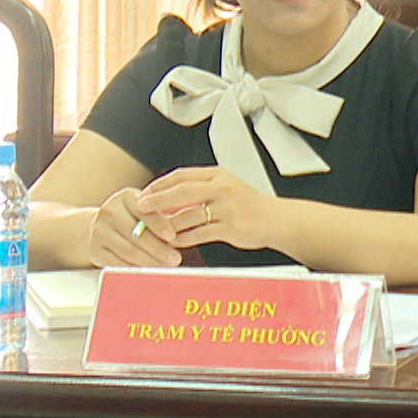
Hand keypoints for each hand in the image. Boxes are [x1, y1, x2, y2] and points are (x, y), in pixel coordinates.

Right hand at [85, 188, 183, 268]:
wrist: (99, 227)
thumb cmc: (133, 217)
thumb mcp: (147, 209)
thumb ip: (165, 212)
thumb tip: (192, 216)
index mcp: (125, 197)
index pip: (145, 212)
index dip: (159, 225)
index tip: (172, 236)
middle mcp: (109, 211)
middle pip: (136, 234)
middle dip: (158, 249)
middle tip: (175, 259)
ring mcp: (99, 231)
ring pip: (128, 250)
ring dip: (149, 261)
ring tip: (165, 266)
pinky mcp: (94, 249)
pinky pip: (116, 262)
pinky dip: (134, 268)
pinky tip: (147, 270)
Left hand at [136, 167, 281, 252]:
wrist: (276, 219)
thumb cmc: (248, 205)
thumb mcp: (225, 188)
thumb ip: (198, 191)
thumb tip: (166, 199)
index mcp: (218, 175)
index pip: (182, 175)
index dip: (160, 184)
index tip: (144, 193)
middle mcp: (223, 188)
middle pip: (183, 191)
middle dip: (158, 200)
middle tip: (141, 207)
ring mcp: (228, 208)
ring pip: (189, 215)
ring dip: (168, 225)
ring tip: (155, 231)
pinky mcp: (231, 227)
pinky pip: (200, 233)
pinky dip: (184, 239)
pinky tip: (174, 242)